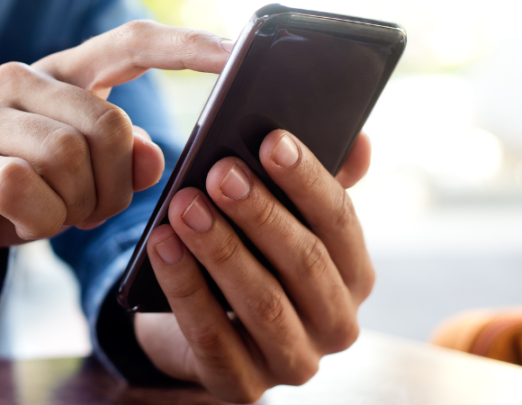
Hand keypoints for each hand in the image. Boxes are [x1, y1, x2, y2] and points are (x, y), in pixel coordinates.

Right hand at [0, 20, 232, 276]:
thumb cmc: (17, 192)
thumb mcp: (81, 178)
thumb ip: (124, 160)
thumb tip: (157, 157)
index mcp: (61, 75)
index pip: (132, 44)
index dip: (187, 45)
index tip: (239, 50)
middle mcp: (21, 79)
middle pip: (110, 124)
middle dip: (115, 185)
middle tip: (91, 210)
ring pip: (69, 157)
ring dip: (75, 207)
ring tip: (54, 216)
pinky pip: (25, 188)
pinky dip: (39, 221)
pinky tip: (23, 223)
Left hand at [135, 131, 373, 402]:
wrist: (199, 323)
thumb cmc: (249, 256)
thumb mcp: (282, 218)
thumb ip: (314, 183)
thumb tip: (359, 140)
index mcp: (354, 275)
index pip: (341, 222)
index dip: (307, 179)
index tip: (271, 140)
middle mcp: (336, 324)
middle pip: (305, 262)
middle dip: (260, 213)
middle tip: (219, 172)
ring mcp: (293, 361)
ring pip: (263, 303)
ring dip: (220, 248)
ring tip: (183, 205)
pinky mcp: (243, 386)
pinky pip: (213, 337)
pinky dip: (185, 288)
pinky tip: (162, 247)